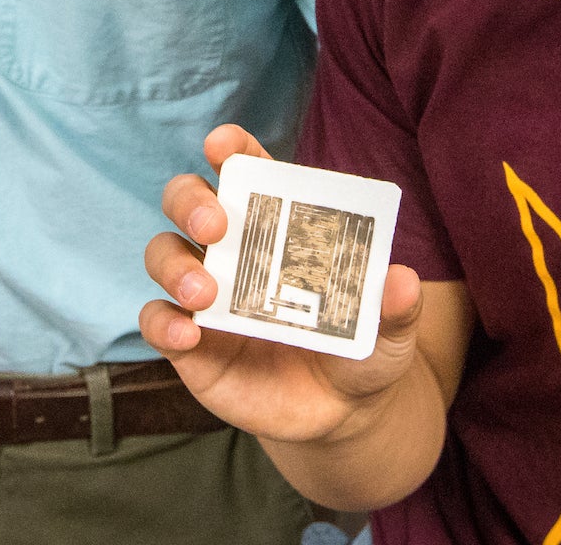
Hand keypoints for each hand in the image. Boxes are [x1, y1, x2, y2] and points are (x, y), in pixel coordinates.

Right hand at [142, 124, 427, 445]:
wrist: (339, 415)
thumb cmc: (361, 351)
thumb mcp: (388, 332)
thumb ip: (396, 309)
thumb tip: (404, 281)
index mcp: (279, 224)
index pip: (246, 169)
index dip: (231, 148)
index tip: (224, 145)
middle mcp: (232, 248)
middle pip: (188, 199)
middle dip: (191, 201)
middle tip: (214, 226)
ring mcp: (204, 292)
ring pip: (163, 252)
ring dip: (175, 264)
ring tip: (205, 293)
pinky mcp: (188, 341)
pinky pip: (155, 319)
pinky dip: (162, 321)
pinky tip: (186, 335)